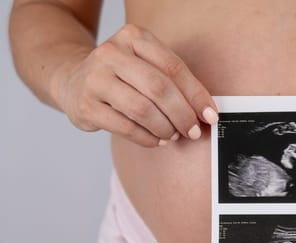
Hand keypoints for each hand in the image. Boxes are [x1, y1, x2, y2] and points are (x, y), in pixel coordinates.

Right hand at [53, 24, 218, 146]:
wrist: (73, 79)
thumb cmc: (122, 75)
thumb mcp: (146, 64)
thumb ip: (175, 82)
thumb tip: (206, 111)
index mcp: (133, 37)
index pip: (173, 67)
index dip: (196, 95)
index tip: (210, 115)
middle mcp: (112, 54)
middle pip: (159, 88)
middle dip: (182, 114)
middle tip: (193, 130)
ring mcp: (95, 79)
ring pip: (142, 109)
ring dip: (165, 128)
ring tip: (174, 135)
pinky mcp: (86, 106)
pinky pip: (126, 127)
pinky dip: (148, 138)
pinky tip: (157, 140)